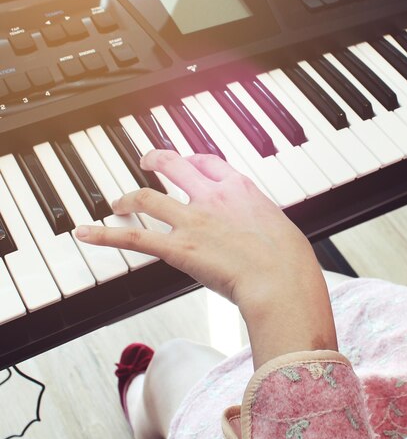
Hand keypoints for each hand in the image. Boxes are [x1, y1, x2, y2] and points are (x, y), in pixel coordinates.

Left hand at [76, 150, 336, 366]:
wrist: (281, 278)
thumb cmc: (288, 259)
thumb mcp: (278, 227)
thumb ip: (259, 222)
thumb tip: (258, 231)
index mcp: (239, 187)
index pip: (207, 162)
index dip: (192, 160)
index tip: (187, 162)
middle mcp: (211, 196)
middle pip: (173, 165)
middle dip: (155, 160)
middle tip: (145, 161)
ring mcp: (192, 219)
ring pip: (147, 197)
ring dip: (128, 198)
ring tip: (117, 203)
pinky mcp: (178, 247)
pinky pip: (134, 236)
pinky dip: (105, 233)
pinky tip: (86, 232)